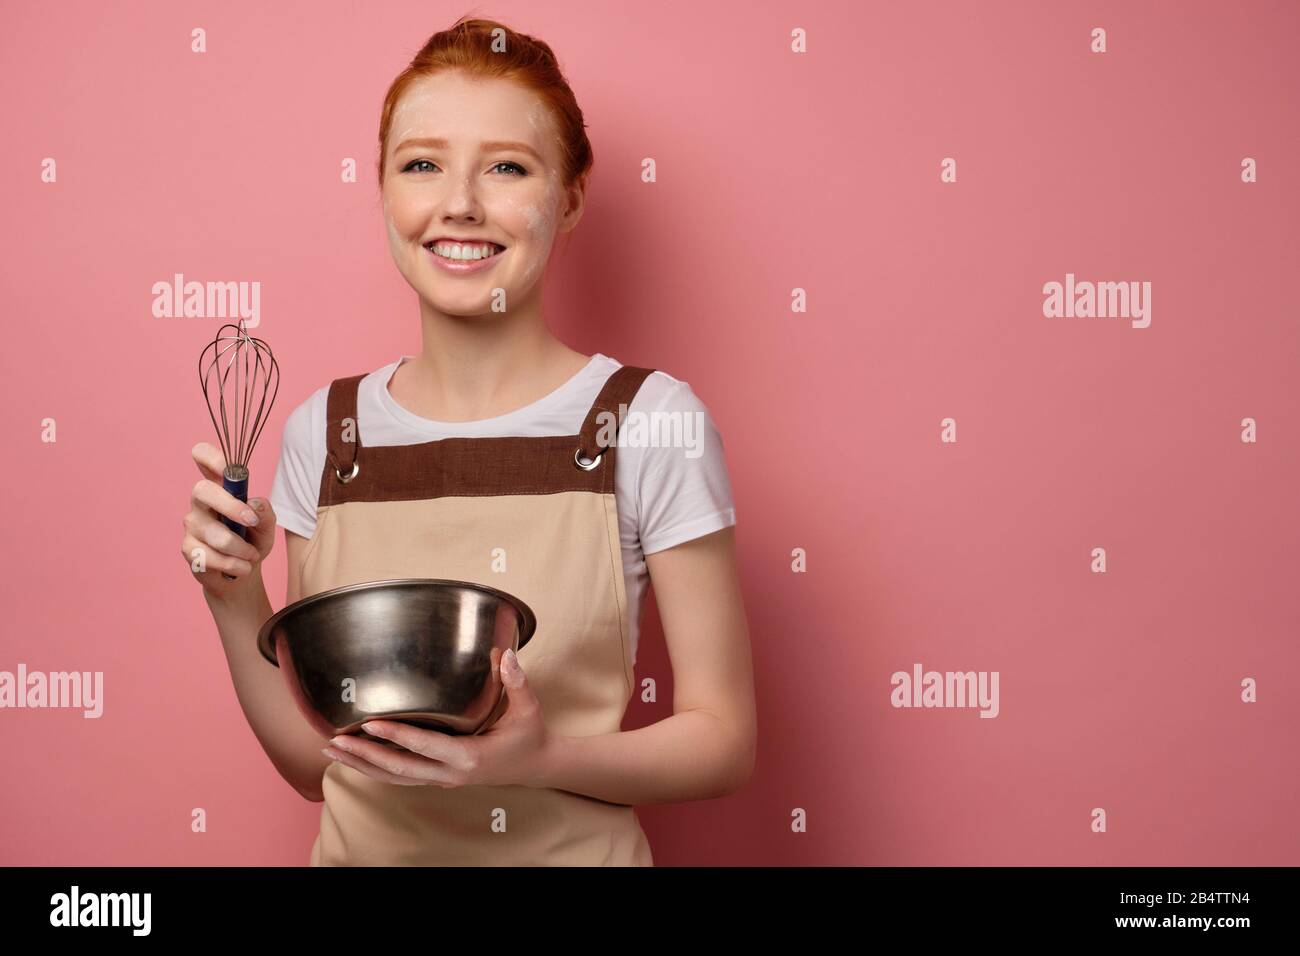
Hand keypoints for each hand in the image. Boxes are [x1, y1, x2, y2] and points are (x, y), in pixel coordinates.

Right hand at [181, 441, 276, 596]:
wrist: (243, 573)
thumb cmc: (253, 541)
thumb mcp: (266, 526)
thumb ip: (265, 512)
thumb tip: (253, 505)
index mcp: (221, 487)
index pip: (203, 457)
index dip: (210, 456)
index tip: (226, 468)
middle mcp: (202, 501)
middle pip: (202, 490)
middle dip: (231, 507)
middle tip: (251, 522)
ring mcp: (192, 524)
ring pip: (216, 533)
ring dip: (242, 548)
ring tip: (252, 555)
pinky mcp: (188, 548)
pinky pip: (211, 556)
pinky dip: (234, 564)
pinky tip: (241, 567)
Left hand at [322, 648, 552, 788]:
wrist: (535, 766)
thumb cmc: (529, 735)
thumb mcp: (527, 709)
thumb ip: (516, 681)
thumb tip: (506, 654)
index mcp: (469, 756)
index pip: (424, 747)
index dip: (396, 736)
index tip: (369, 724)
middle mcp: (450, 772)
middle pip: (398, 769)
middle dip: (364, 755)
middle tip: (334, 740)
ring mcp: (443, 778)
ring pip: (394, 778)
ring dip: (362, 765)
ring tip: (333, 751)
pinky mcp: (439, 777)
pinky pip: (401, 777)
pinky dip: (375, 769)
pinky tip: (356, 758)